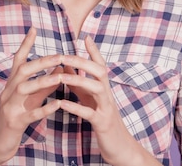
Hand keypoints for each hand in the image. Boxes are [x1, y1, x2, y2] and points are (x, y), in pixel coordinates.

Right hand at [0, 28, 62, 165]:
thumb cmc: (16, 118)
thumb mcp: (30, 98)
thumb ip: (43, 85)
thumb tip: (59, 69)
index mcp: (11, 84)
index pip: (18, 60)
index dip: (25, 44)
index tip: (34, 28)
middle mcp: (7, 92)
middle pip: (22, 71)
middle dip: (41, 62)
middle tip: (60, 55)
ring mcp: (9, 107)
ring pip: (23, 89)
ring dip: (42, 81)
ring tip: (60, 77)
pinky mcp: (14, 122)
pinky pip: (29, 114)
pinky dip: (44, 108)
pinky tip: (57, 104)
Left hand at [59, 36, 160, 165]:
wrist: (120, 146)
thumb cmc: (103, 120)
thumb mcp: (92, 99)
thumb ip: (81, 83)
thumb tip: (68, 67)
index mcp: (104, 88)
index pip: (101, 65)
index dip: (94, 51)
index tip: (85, 36)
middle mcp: (108, 95)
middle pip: (100, 72)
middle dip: (82, 62)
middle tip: (63, 56)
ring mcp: (106, 108)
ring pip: (97, 88)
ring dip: (79, 81)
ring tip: (61, 76)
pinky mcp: (102, 123)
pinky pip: (89, 113)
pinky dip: (75, 107)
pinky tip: (61, 104)